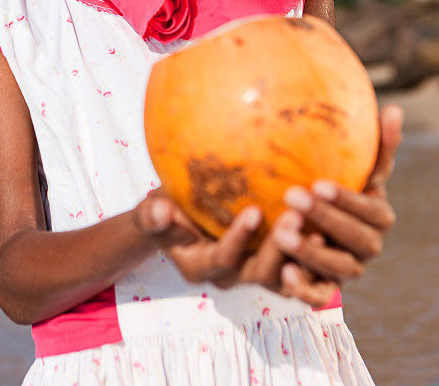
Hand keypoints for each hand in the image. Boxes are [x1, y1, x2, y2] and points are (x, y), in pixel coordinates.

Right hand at [132, 187, 337, 305]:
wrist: (181, 213)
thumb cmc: (166, 206)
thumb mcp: (153, 210)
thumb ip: (153, 215)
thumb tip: (159, 211)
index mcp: (199, 266)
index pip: (221, 260)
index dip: (238, 240)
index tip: (254, 211)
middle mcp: (231, 275)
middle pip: (259, 273)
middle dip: (278, 247)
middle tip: (294, 213)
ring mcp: (255, 270)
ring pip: (285, 277)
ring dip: (304, 254)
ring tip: (320, 227)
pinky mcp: (275, 261)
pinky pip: (301, 270)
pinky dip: (315, 256)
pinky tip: (330, 228)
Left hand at [274, 103, 403, 298]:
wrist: (310, 221)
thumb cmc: (333, 184)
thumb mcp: (352, 165)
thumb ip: (376, 145)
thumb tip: (395, 109)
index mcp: (377, 215)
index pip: (372, 211)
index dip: (348, 200)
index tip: (319, 183)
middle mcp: (367, 246)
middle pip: (356, 240)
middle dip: (327, 220)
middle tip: (293, 197)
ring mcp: (347, 270)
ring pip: (339, 270)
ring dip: (312, 253)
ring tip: (282, 233)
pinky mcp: (325, 289)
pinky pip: (319, 297)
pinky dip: (305, 289)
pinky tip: (284, 273)